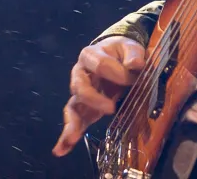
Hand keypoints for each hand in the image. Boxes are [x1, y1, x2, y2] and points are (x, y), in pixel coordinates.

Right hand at [52, 36, 145, 156]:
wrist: (114, 55)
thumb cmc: (120, 52)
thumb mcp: (129, 47)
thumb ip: (133, 53)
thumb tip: (136, 63)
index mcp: (91, 55)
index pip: (100, 64)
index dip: (116, 72)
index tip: (133, 78)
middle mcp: (80, 74)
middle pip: (80, 86)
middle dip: (94, 99)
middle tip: (111, 108)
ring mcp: (80, 93)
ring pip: (73, 107)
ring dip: (73, 123)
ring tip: (71, 138)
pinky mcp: (84, 108)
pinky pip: (74, 121)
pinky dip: (66, 136)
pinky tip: (61, 150)